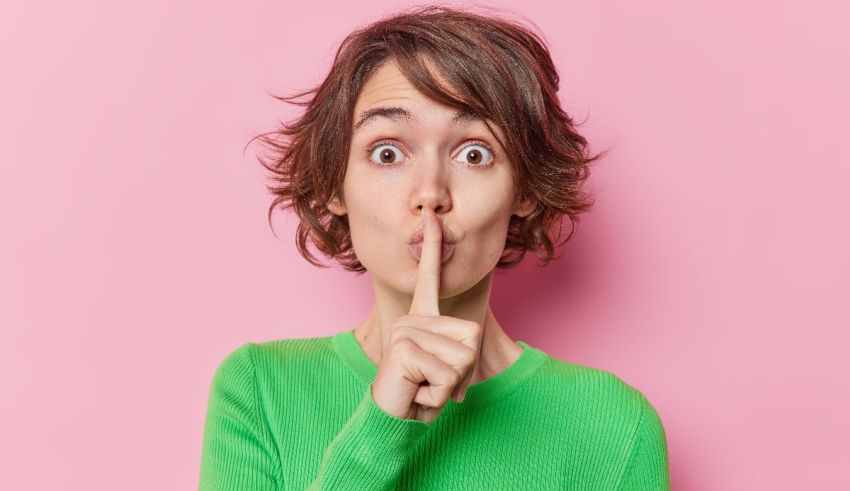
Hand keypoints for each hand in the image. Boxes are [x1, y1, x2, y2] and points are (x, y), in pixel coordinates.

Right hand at [370, 207, 482, 422]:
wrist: (391, 421)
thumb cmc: (419, 396)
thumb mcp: (446, 374)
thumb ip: (459, 363)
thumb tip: (464, 392)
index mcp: (422, 317)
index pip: (428, 276)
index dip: (431, 244)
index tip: (430, 213)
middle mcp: (412, 319)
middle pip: (471, 335)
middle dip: (462, 369)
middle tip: (433, 381)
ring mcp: (406, 331)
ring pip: (462, 357)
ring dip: (450, 384)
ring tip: (423, 387)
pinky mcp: (404, 349)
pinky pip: (447, 374)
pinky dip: (439, 395)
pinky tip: (417, 393)